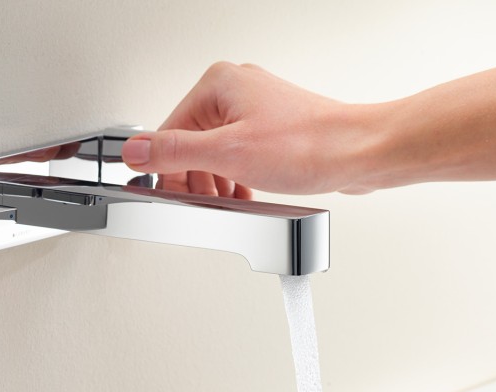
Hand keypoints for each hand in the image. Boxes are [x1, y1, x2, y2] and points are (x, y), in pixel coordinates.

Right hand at [123, 54, 495, 198]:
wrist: (362, 154)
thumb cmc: (310, 145)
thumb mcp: (226, 154)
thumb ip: (173, 155)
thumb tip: (133, 154)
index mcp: (219, 83)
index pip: (167, 130)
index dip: (165, 171)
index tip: (166, 197)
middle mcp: (238, 90)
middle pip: (190, 142)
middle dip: (193, 179)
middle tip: (200, 205)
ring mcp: (258, 110)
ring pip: (215, 152)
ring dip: (216, 183)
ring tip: (227, 203)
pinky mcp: (276, 132)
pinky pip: (240, 157)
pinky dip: (237, 180)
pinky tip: (247, 198)